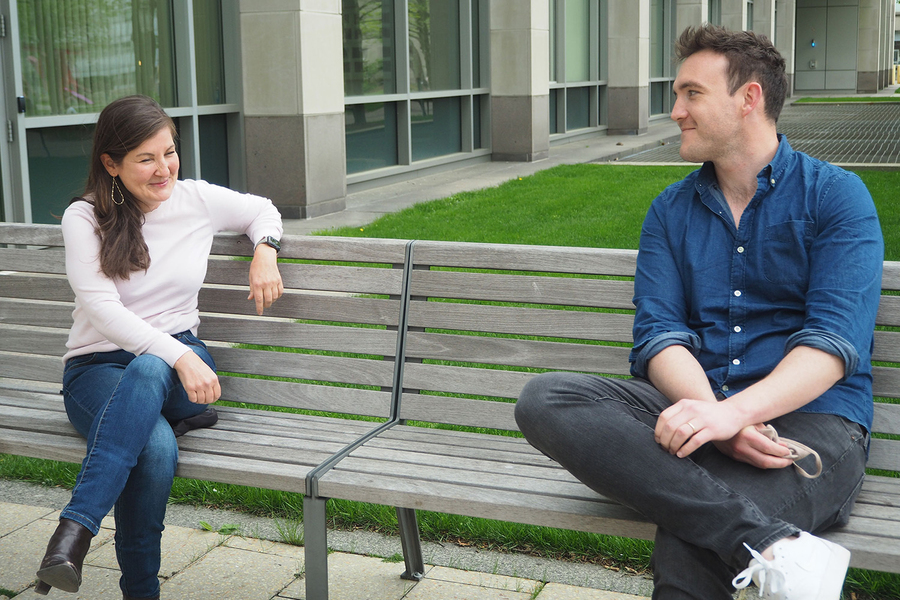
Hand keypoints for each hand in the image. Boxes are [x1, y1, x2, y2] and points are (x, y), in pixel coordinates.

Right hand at [173, 351, 220, 403]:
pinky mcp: (190, 388)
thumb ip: (212, 382)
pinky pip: (193, 399)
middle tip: (202, 399)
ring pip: (201, 401)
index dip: (214, 399)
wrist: (187, 360)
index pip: (217, 395)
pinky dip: (192, 399)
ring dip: (198, 400)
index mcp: (214, 379)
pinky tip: (192, 395)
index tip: (210, 399)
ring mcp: (199, 386)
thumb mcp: (210, 373)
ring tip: (196, 396)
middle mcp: (207, 383)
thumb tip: (213, 393)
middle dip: (206, 401)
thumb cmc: (197, 365)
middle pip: (209, 399)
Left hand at [248, 244, 283, 314]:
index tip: (260, 313)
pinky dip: (278, 296)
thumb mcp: (251, 278)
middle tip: (264, 306)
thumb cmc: (256, 267)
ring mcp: (273, 282)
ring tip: (269, 301)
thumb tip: (250, 298)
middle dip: (266, 305)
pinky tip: (274, 296)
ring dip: (272, 301)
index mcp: (257, 284)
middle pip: (268, 300)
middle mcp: (266, 284)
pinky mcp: (279, 280)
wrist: (265, 257)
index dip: (259, 308)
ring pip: (274, 297)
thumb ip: (252, 289)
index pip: (258, 299)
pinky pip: (280, 291)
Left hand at [655, 399, 790, 467]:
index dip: (658, 430)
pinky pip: (694, 441)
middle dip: (665, 440)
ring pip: (681, 434)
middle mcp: (692, 410)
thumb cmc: (708, 414)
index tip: (658, 440)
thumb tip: (660, 432)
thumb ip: (678, 415)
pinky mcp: (712, 430)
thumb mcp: (691, 408)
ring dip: (673, 446)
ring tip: (672, 452)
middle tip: (665, 449)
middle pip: (671, 427)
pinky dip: (685, 449)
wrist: (733, 413)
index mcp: (684, 404)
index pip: (664, 417)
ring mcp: (703, 419)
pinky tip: (682, 454)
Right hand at [712, 425, 794, 469]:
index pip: (769, 448)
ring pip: (760, 465)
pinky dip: (763, 463)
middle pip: (766, 461)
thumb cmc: (738, 419)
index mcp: (747, 435)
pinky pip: (752, 463)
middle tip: (790, 460)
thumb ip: (768, 433)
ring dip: (774, 464)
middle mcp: (742, 447)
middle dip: (781, 462)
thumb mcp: (754, 422)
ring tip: (783, 461)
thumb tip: (782, 444)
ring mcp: (737, 454)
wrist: (714, 422)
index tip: (790, 451)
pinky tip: (770, 459)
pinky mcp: (734, 457)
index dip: (782, 452)